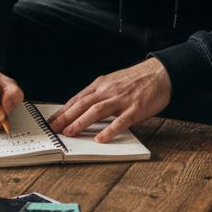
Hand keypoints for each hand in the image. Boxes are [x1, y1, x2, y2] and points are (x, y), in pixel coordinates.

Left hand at [46, 58, 170, 142]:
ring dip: (80, 122)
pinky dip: (109, 130)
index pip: (77, 98)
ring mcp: (121, 100)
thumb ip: (100, 94)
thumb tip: (84, 109)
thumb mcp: (113, 82)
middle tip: (53, 128)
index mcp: (101, 84)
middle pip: (82, 104)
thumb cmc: (136, 80)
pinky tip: (100, 139)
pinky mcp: (135, 108)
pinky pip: (120, 121)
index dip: (63, 110)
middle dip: (66, 117)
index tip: (52, 120)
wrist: (160, 73)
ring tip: (69, 133)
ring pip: (96, 111)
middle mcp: (108, 91)